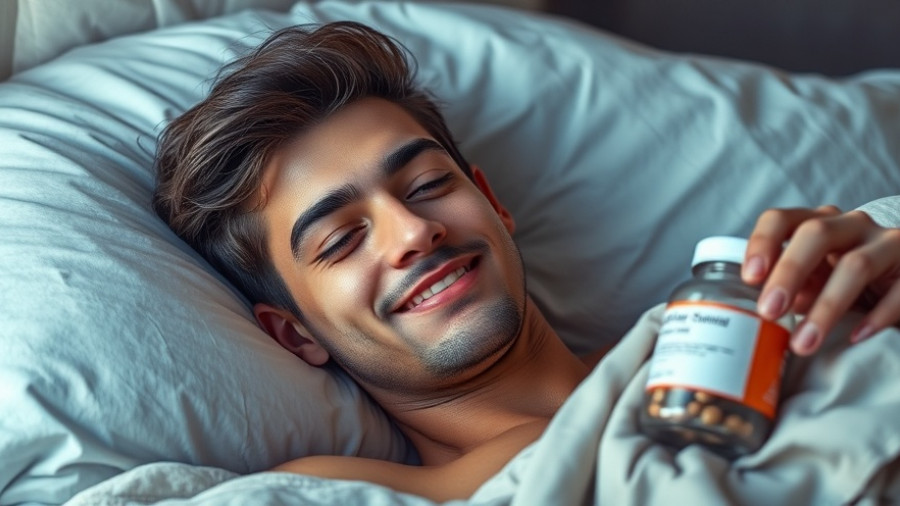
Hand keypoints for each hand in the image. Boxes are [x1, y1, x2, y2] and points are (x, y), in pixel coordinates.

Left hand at [741, 205, 899, 354]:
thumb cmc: (845, 279)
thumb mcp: (816, 278)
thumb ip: (793, 287)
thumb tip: (769, 311)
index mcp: (816, 223)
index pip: (781, 220)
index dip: (762, 244)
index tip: (750, 278)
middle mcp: (851, 225)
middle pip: (815, 234)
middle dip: (789, 273)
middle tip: (769, 311)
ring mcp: (887, 243)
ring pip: (856, 264)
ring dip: (826, 307)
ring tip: (804, 343)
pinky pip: (898, 290)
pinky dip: (876, 316)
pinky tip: (855, 338)